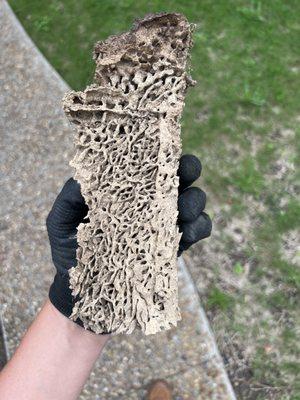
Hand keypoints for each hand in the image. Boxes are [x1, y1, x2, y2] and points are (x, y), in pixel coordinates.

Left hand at [46, 154, 211, 321]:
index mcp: (126, 188)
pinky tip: (187, 232)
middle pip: (179, 175)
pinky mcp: (175, 244)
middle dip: (187, 169)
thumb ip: (72, 195)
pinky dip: (200, 226)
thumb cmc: (71, 249)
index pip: (147, 163)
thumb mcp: (62, 219)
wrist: (84, 289)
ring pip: (194, 199)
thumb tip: (92, 174)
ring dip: (194, 200)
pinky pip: (200, 229)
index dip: (159, 152)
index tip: (163, 151)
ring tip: (183, 211)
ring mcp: (165, 222)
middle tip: (183, 174)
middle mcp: (149, 200)